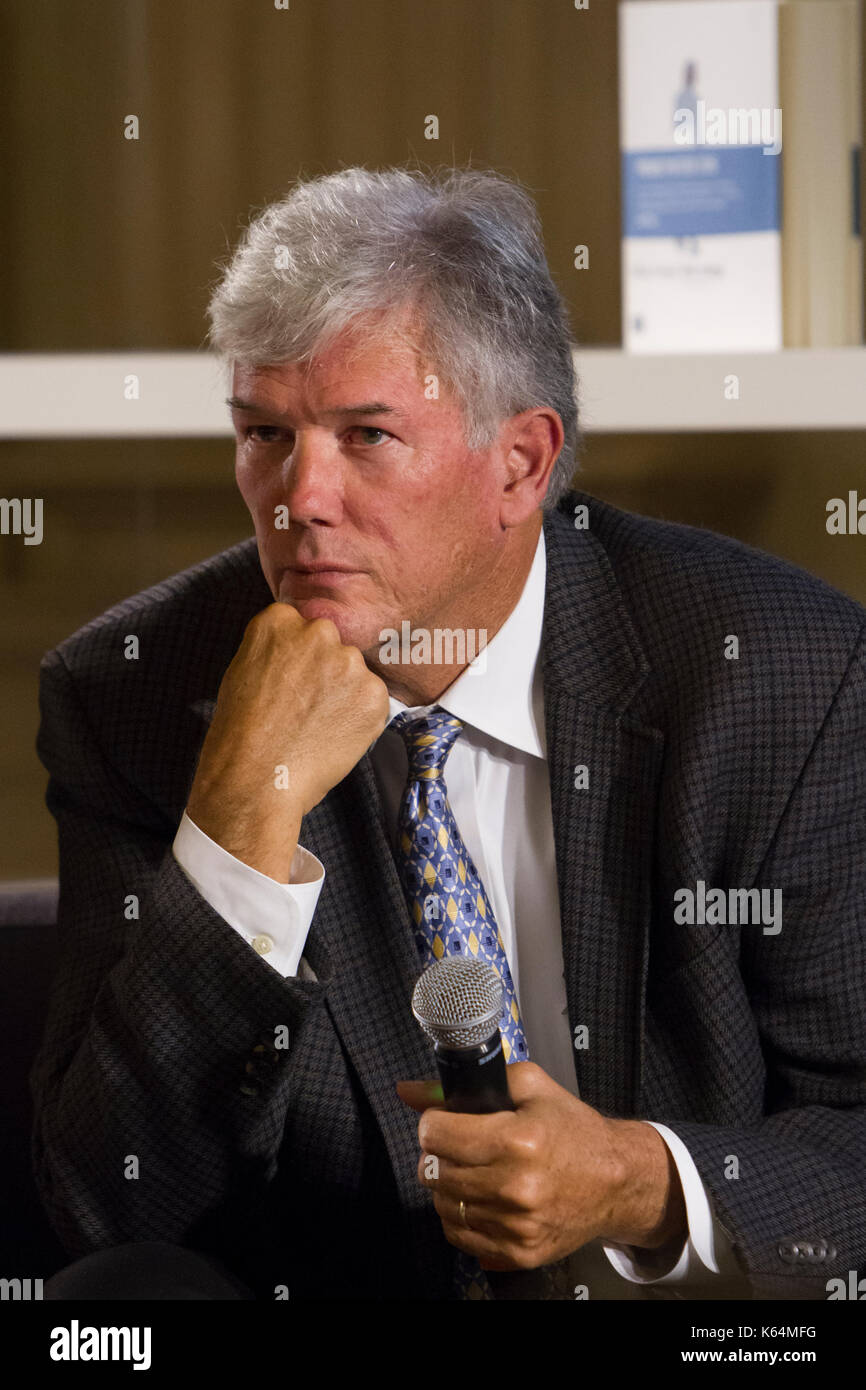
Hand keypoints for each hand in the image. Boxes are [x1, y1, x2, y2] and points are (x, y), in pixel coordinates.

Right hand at [186, 603, 389, 879]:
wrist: (257, 777)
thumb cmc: (240, 730)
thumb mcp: (243, 669)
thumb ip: (276, 648)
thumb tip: (299, 648)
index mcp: (279, 619)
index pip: (300, 624)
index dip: (297, 655)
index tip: (290, 678)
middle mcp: (319, 632)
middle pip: (331, 642)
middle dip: (324, 667)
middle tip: (306, 703)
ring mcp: (350, 662)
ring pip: (354, 670)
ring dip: (344, 691)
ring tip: (318, 724)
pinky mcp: (374, 693)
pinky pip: (372, 698)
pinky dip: (360, 715)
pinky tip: (335, 734)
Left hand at [397, 1064, 686, 1270]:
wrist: (615, 1182)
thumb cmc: (574, 1130)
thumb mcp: (531, 1087)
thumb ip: (469, 1083)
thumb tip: (409, 1090)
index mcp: (517, 1140)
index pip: (435, 1134)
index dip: (434, 1122)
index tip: (445, 1120)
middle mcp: (513, 1187)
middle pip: (432, 1171)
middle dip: (440, 1153)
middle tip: (460, 1144)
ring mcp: (515, 1225)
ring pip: (443, 1204)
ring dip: (448, 1184)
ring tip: (473, 1170)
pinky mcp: (517, 1252)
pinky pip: (459, 1235)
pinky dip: (461, 1215)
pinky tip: (481, 1197)